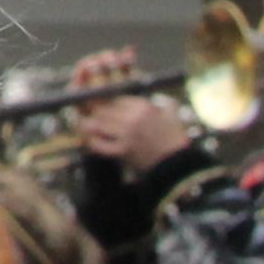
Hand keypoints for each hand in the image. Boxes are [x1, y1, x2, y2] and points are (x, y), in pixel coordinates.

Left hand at [71, 53, 194, 171]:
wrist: (178, 164)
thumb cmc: (176, 140)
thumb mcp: (172, 116)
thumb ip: (165, 104)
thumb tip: (160, 98)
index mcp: (143, 108)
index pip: (115, 99)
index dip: (105, 102)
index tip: (99, 104)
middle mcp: (133, 119)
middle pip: (104, 110)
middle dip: (94, 112)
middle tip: (87, 114)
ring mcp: (127, 135)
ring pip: (100, 125)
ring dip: (91, 125)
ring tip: (85, 125)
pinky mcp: (124, 151)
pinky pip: (101, 144)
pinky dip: (93, 142)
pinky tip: (90, 141)